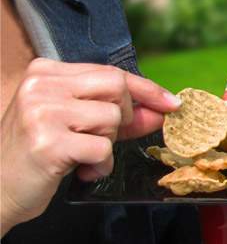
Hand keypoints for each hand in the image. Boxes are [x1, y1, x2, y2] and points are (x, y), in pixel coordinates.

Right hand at [1, 58, 178, 233]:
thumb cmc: (39, 155)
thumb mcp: (77, 127)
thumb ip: (118, 118)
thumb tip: (159, 112)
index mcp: (46, 73)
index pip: (111, 72)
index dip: (146, 89)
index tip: (171, 102)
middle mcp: (41, 85)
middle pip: (116, 87)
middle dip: (125, 116)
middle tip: (104, 137)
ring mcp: (42, 112)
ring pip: (112, 118)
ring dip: (107, 145)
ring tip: (83, 156)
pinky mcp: (48, 142)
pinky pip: (102, 149)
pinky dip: (101, 166)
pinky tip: (81, 171)